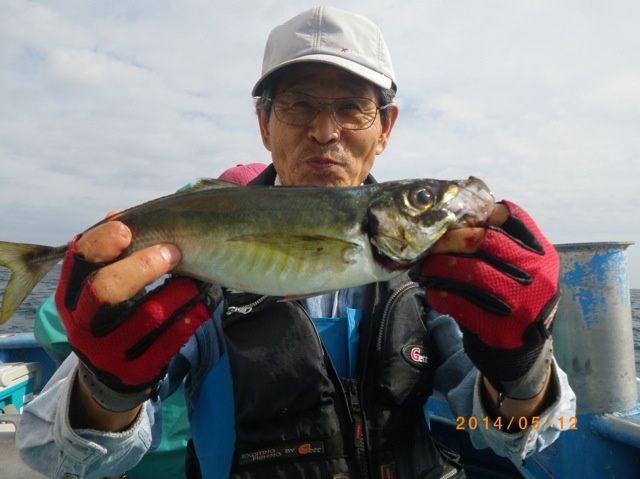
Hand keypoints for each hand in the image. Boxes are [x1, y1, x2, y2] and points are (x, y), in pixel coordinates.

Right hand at [55, 221, 219, 410]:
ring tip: (196, 279)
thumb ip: (111, 253)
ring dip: (179, 291)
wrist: (109, 374)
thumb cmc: (113, 313)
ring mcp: (108, 351)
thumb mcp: (102, 285)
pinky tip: (202, 304)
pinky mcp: (135, 370)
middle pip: (106, 289)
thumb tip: (117, 214)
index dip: (102, 242)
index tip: (127, 230)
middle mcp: (83, 323)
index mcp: (72, 293)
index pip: (78, 260)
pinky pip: (170, 340)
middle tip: (174, 251)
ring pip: (147, 315)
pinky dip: (191, 318)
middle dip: (143, 265)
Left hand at [419, 201, 559, 398]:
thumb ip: (499, 244)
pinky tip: (434, 292)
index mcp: (541, 254)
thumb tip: (452, 218)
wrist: (523, 353)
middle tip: (431, 243)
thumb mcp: (521, 269)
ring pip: (471, 272)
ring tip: (425, 268)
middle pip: (485, 241)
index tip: (454, 217)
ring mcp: (521, 303)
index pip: (511, 218)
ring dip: (440, 267)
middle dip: (451, 239)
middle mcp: (537, 276)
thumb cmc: (514, 299)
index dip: (478, 213)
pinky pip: (462, 304)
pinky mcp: (501, 328)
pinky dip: (442, 295)